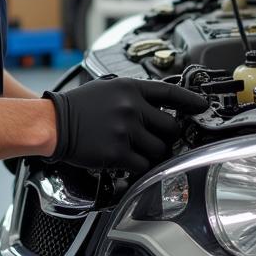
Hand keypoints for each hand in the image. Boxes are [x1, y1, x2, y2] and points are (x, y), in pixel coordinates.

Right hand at [44, 78, 207, 173]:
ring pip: (159, 149)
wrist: (53, 123)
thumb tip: (157, 107)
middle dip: (168, 136)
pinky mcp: (117, 152)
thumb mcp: (107, 88)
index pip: (170, 93)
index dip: (190, 101)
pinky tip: (128, 163)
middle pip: (171, 127)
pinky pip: (143, 165)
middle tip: (158, 139)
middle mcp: (131, 107)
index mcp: (130, 89)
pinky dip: (139, 167)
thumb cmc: (76, 107)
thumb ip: (132, 95)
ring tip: (138, 151)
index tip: (202, 107)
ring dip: (153, 153)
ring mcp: (126, 131)